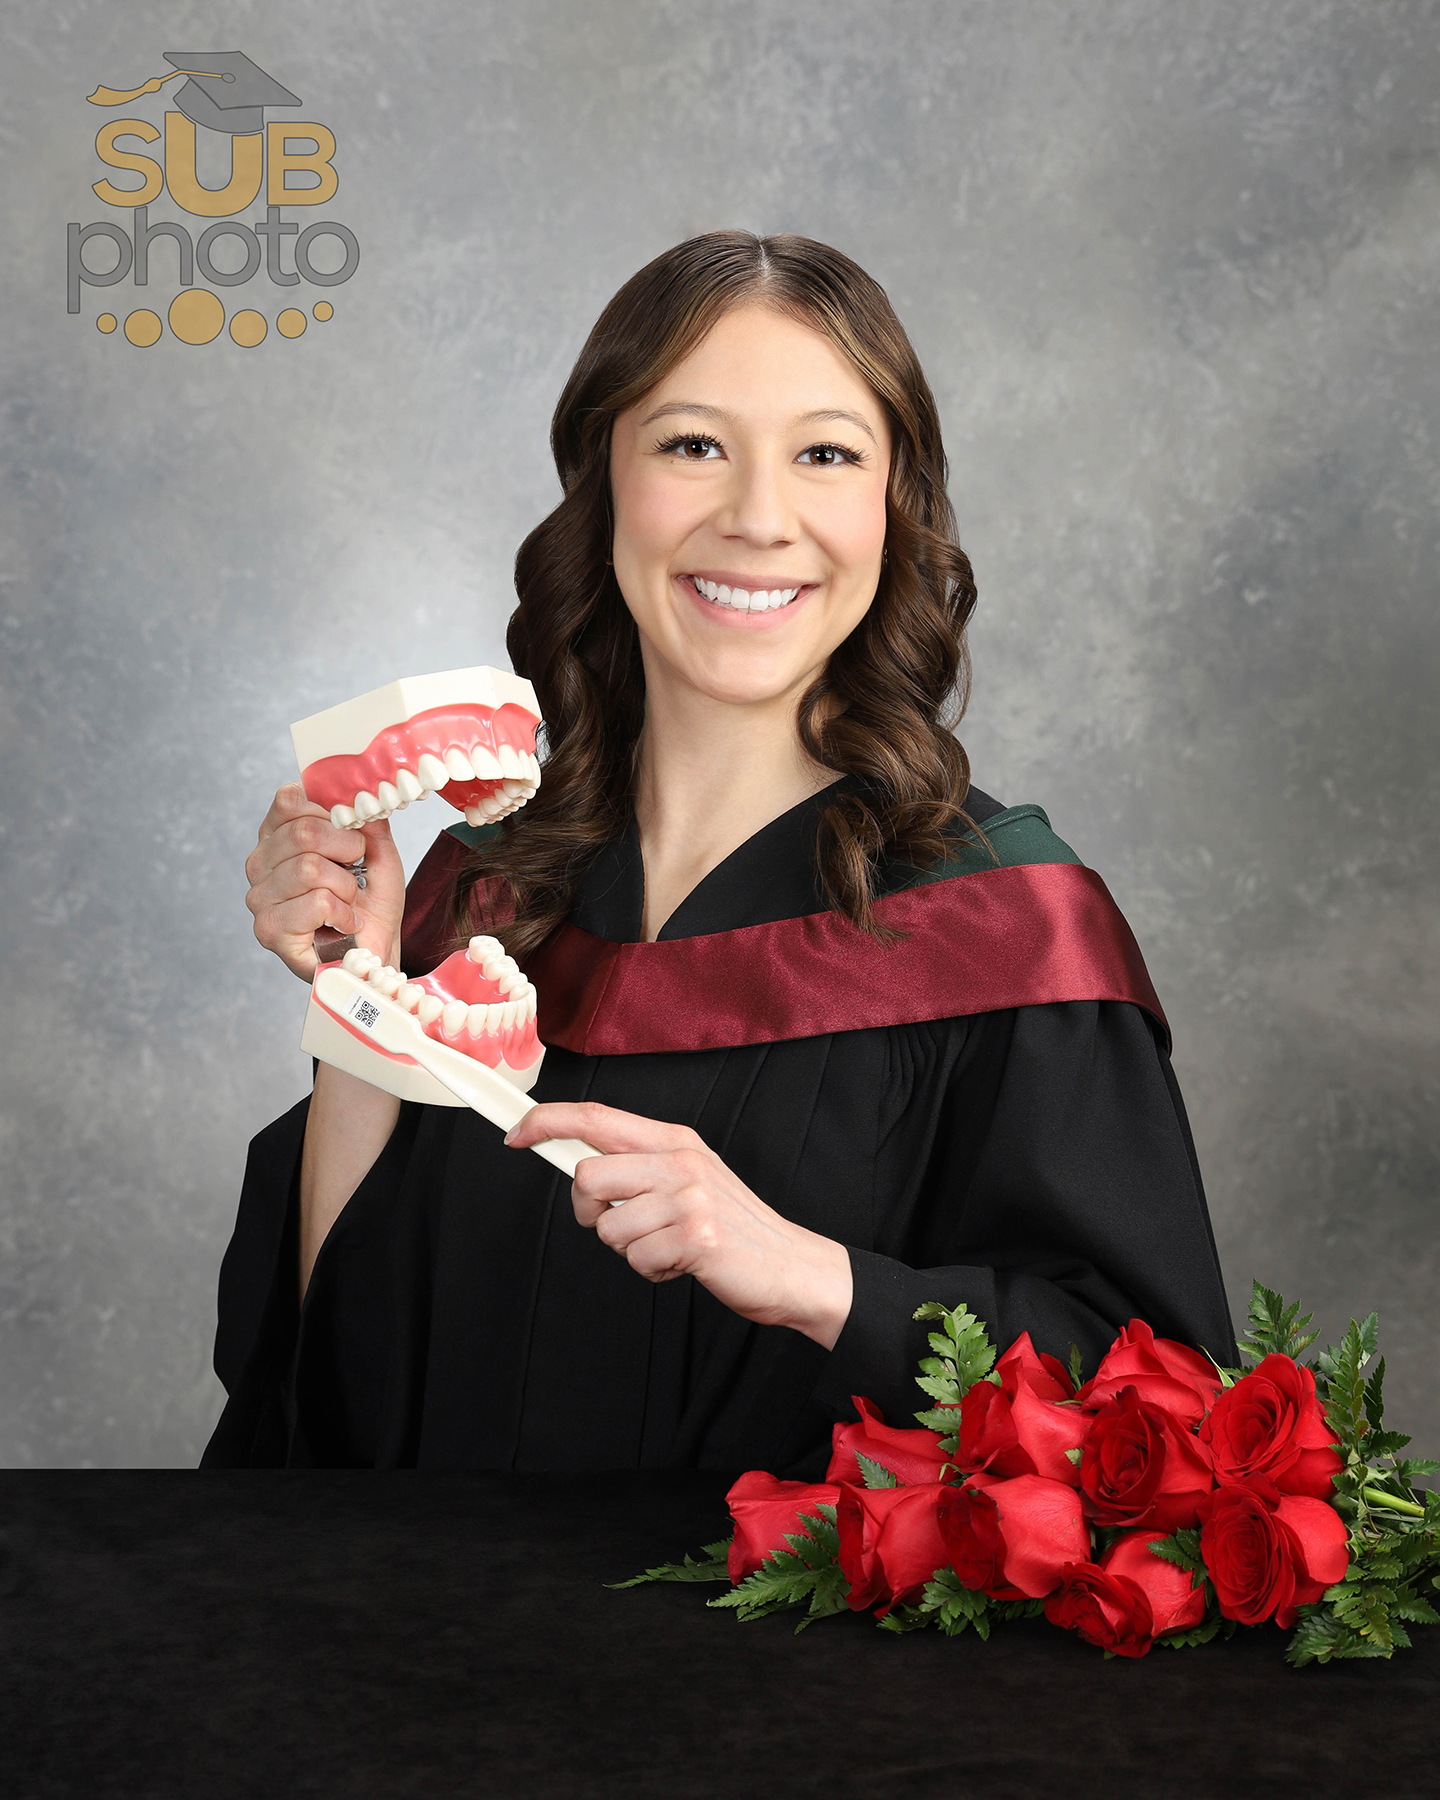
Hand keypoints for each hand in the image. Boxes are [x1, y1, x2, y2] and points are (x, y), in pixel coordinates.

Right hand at [245, 782, 406, 979]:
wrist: (374, 954)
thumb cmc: (369, 904)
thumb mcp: (378, 852)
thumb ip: (367, 820)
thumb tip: (360, 795)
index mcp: (278, 835)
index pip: (290, 799)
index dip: (330, 810)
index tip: (352, 831)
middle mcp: (260, 862)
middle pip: (303, 832)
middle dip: (346, 850)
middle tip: (355, 871)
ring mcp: (259, 897)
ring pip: (309, 868)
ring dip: (345, 888)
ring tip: (348, 902)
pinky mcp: (269, 929)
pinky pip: (315, 902)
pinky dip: (342, 913)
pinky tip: (342, 923)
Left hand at [504, 1103, 853, 1349]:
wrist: (788, 1265)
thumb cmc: (730, 1226)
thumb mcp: (686, 1179)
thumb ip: (637, 1165)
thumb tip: (574, 1161)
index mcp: (673, 1140)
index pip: (594, 1116)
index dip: (545, 1121)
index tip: (514, 1134)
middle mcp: (680, 1160)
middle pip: (587, 1177)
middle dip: (590, 1213)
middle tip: (623, 1225)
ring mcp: (690, 1197)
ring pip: (608, 1226)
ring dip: (629, 1249)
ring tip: (666, 1246)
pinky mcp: (697, 1236)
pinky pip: (636, 1260)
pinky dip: (652, 1271)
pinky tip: (682, 1263)